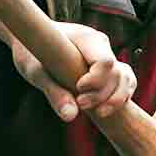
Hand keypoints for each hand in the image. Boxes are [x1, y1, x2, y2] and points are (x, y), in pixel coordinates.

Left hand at [10, 24, 136, 122]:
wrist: (30, 42)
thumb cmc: (31, 52)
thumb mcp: (36, 73)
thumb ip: (54, 93)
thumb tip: (71, 116)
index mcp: (85, 38)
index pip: (105, 61)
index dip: (96, 81)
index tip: (78, 89)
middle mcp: (101, 44)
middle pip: (116, 73)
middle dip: (102, 95)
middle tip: (80, 105)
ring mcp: (106, 55)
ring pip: (125, 79)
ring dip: (115, 99)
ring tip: (97, 113)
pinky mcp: (107, 68)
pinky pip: (125, 82)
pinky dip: (121, 97)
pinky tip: (105, 109)